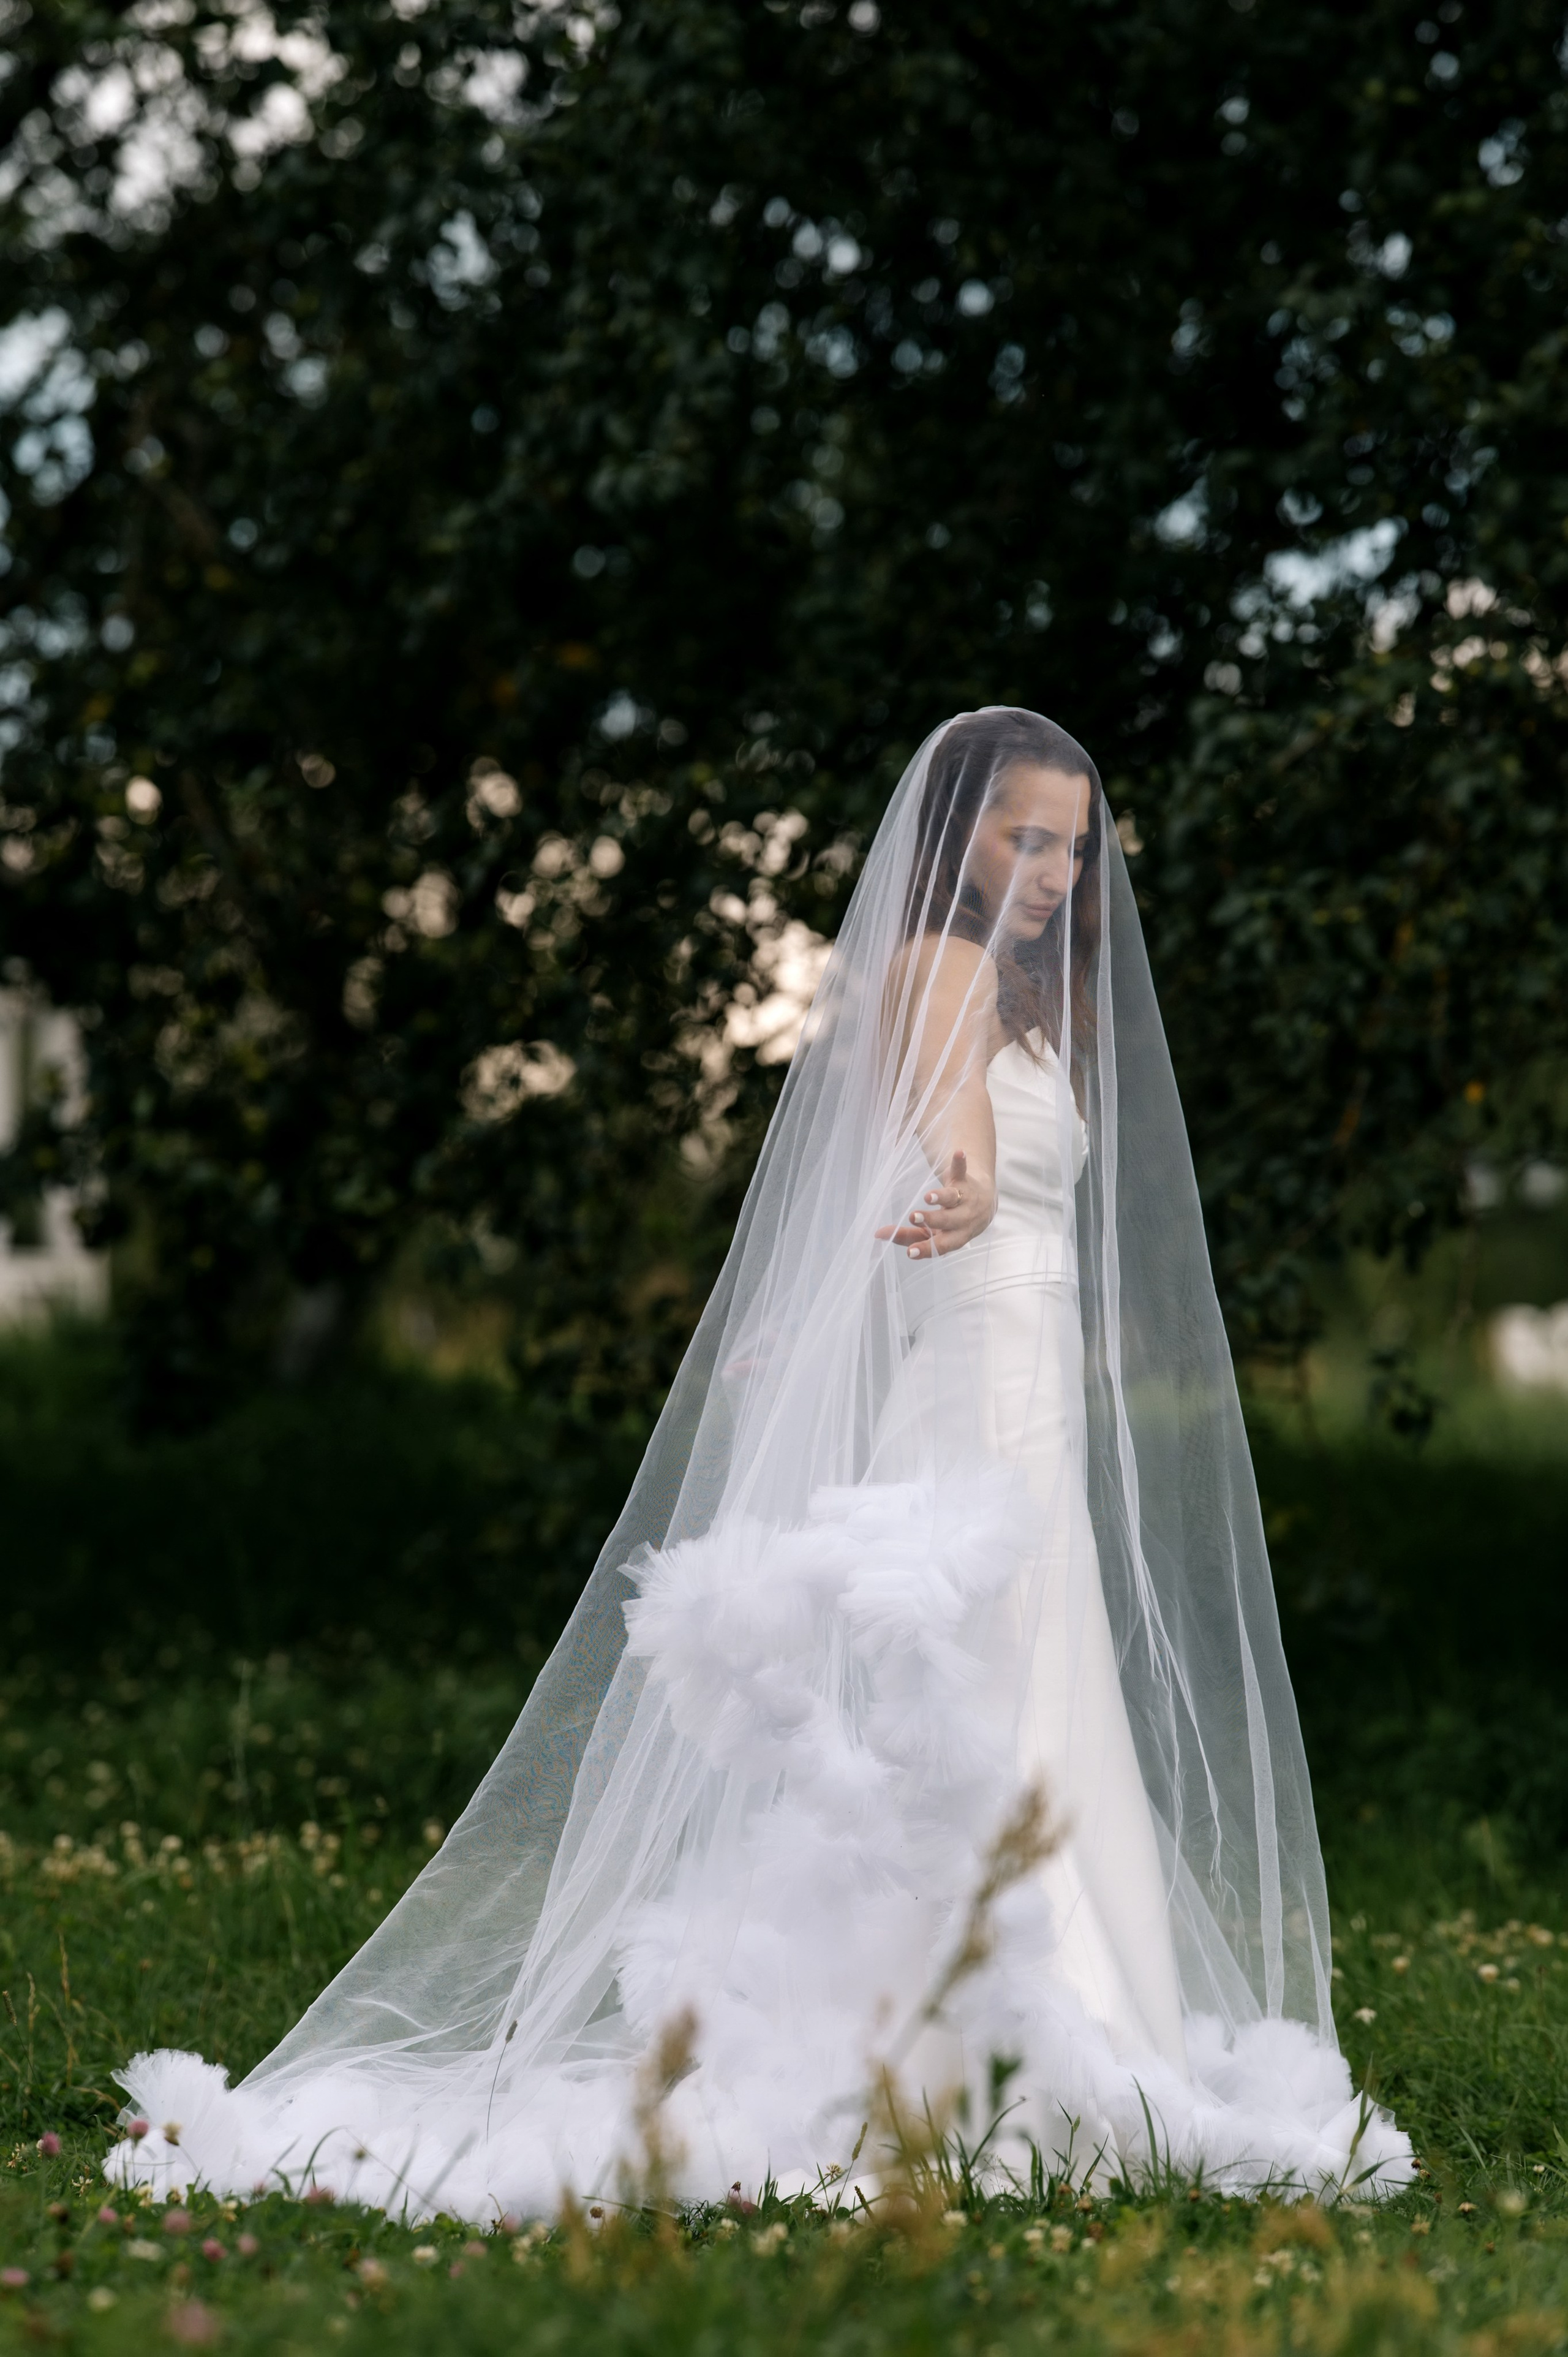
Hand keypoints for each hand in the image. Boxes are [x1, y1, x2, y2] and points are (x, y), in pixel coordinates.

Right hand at [876, 1147, 995, 1260]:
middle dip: (931, 1219)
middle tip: (913, 1217)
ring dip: (941, 1196)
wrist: (984, 1205)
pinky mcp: (965, 1180)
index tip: (910, 1252)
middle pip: (948, 1222)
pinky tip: (959, 1153)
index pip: (940, 1246)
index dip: (925, 1249)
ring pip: (953, 1198)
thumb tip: (877, 1235)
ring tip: (928, 1195)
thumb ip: (905, 1236)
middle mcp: (963, 1220)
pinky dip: (960, 1162)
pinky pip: (962, 1171)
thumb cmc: (950, 1223)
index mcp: (954, 1237)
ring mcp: (966, 1200)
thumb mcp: (931, 1232)